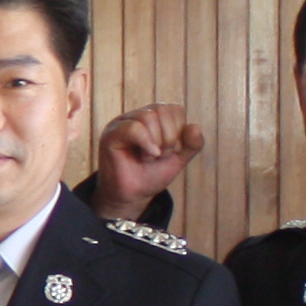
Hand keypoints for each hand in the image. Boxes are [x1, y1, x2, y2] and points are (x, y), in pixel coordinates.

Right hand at [92, 104, 204, 218]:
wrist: (133, 195)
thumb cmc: (151, 175)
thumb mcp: (178, 159)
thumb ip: (192, 144)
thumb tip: (194, 126)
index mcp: (154, 118)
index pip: (174, 109)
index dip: (179, 130)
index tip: (171, 150)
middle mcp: (137, 116)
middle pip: (162, 109)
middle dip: (169, 137)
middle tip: (160, 156)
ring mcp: (122, 123)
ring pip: (148, 116)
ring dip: (156, 142)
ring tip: (149, 158)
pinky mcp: (111, 135)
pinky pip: (134, 128)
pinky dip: (146, 142)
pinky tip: (146, 156)